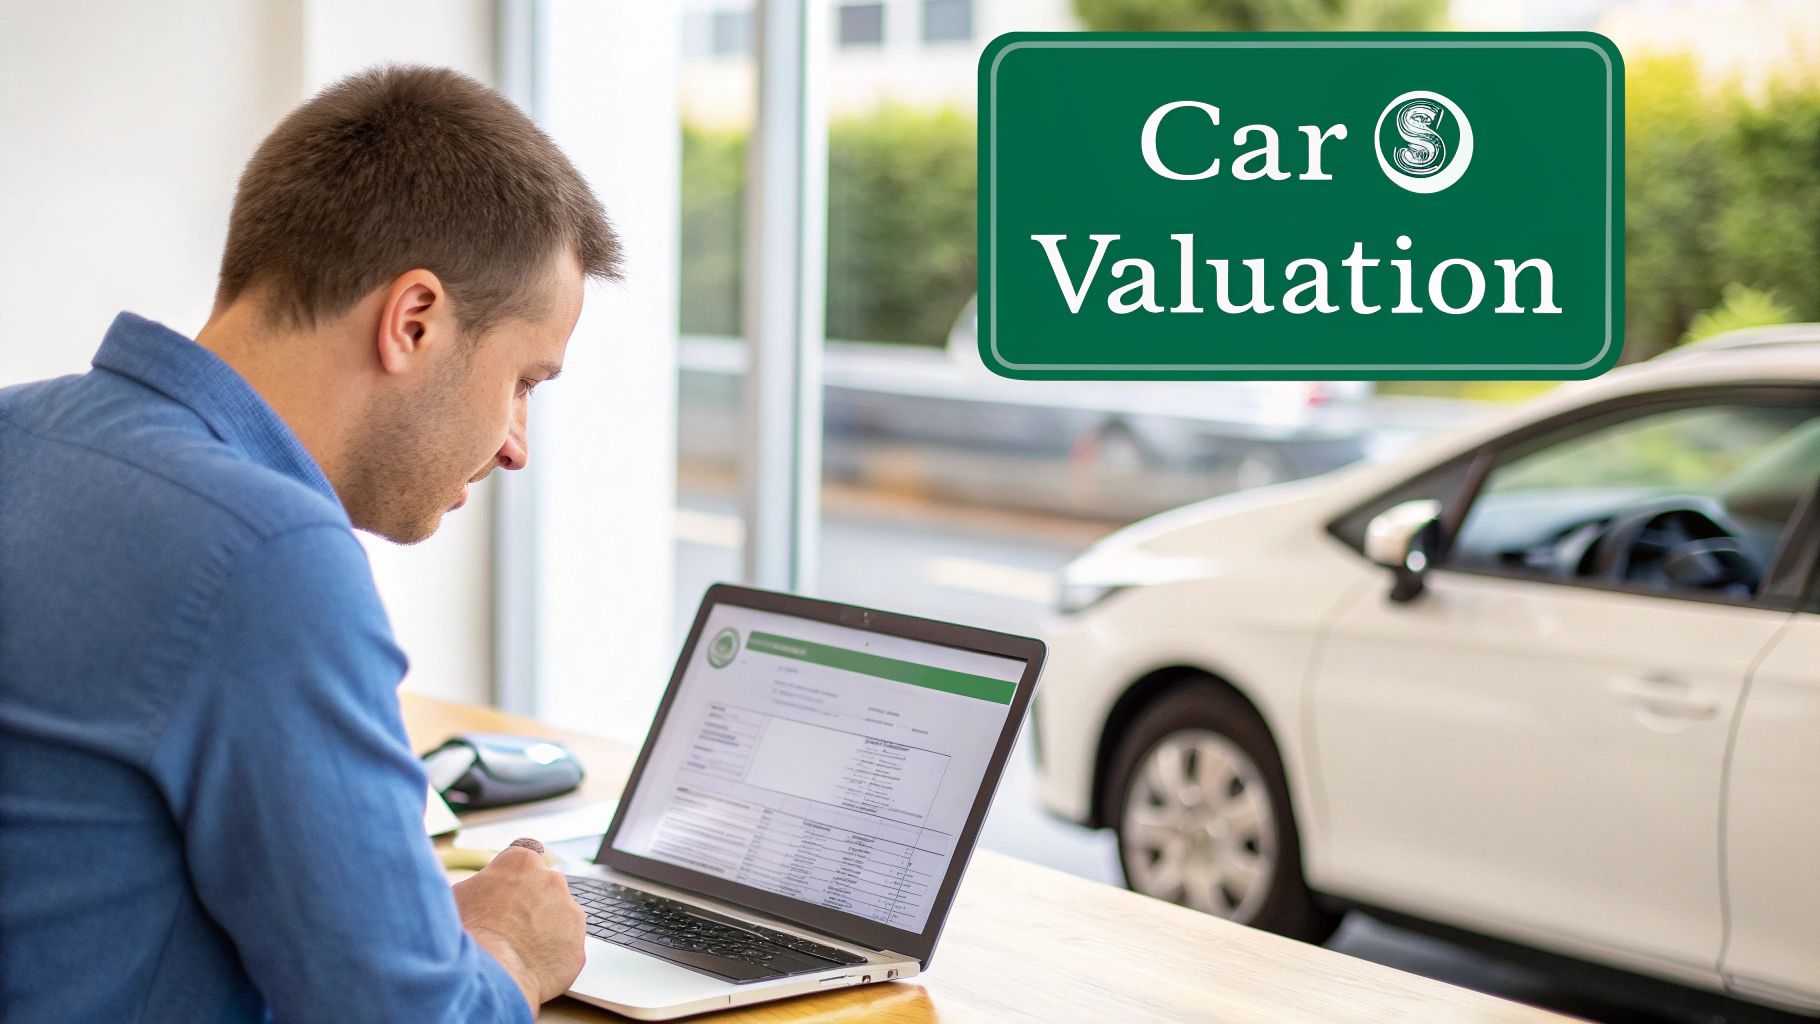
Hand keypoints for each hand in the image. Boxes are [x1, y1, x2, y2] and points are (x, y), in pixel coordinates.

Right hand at [452, 839, 584, 1009]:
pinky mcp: (578, 944)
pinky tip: (531, 966)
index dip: (516, 877)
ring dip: (544, 930)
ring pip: (558, 918)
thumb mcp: (460, 894)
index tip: (511, 889)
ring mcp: (570, 912)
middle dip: (531, 904)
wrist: (490, 974)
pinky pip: (565, 948)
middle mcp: (552, 879)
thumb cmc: (468, 933)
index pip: (526, 857)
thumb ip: (481, 883)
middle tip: (509, 927)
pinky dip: (552, 956)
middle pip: (544, 888)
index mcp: (521, 862)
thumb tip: (482, 887)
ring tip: (518, 950)